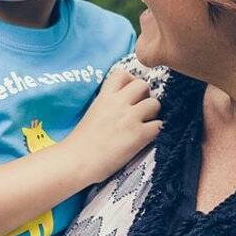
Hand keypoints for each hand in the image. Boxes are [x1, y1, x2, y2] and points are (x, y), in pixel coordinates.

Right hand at [62, 68, 161, 185]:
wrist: (76, 162)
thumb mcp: (92, 112)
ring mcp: (130, 118)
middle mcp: (118, 103)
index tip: (128, 94)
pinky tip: (146, 138)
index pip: (123, 73)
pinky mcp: (139, 135)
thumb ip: (108, 104)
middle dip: (145, 96)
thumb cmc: (80, 142)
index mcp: (104, 97)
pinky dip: (156, 131)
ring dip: (153, 114)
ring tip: (144, 125)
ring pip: (155, 104)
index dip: (130, 81)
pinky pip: (159, 125)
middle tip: (139, 110)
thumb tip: (124, 104)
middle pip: (143, 85)